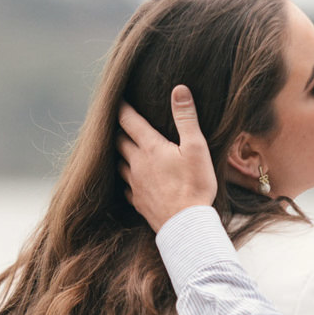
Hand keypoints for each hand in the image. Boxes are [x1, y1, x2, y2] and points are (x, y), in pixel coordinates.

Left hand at [117, 85, 216, 231]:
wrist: (186, 225)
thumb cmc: (194, 185)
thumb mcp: (196, 147)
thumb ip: (186, 118)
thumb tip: (179, 90)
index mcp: (150, 147)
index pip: (129, 121)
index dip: (122, 108)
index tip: (117, 99)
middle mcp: (136, 164)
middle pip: (118, 141)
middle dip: (117, 129)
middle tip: (118, 121)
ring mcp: (134, 184)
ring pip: (118, 163)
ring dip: (119, 153)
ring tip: (121, 147)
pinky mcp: (137, 201)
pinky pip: (124, 186)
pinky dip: (125, 177)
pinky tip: (130, 178)